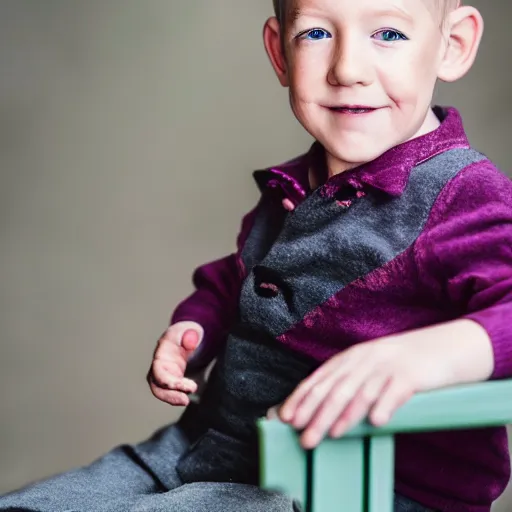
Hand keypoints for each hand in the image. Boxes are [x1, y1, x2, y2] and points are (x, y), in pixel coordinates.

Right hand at [147, 321, 203, 405]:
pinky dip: (176, 396)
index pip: (159, 369)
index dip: (168, 380)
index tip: (182, 385)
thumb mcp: (190, 328)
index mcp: (162, 351)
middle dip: (168, 394)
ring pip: (161, 390)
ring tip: (185, 401)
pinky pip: (170, 391)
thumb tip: (190, 343)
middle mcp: (160, 364)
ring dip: (171, 398)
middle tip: (184, 400)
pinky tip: (186, 398)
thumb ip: (191, 334)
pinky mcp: (172, 379)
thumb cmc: (187, 331)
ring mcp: (165, 372)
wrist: (188, 335)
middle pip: (156, 384)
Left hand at [278, 324, 478, 448]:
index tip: (286, 418)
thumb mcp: (368, 366)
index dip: (301, 399)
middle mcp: (363, 360)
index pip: (319, 379)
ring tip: (332, 434)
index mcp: (350, 358)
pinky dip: (384, 406)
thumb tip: (320, 409)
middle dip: (316, 414)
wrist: (442, 346)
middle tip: (304, 437)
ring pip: (360, 392)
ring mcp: (386, 366)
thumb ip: (346, 382)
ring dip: (345, 415)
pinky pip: (394, 391)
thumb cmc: (399, 363)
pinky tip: (376, 422)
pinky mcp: (410, 375)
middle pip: (335, 389)